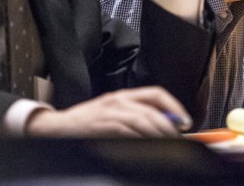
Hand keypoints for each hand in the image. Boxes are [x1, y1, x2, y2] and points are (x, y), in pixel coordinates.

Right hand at [25, 87, 191, 137]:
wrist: (58, 128)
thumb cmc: (85, 123)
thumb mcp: (112, 113)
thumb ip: (136, 116)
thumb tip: (164, 126)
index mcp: (123, 96)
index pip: (156, 94)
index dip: (175, 107)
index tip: (185, 122)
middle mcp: (118, 101)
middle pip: (153, 110)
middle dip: (169, 127)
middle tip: (179, 140)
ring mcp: (110, 114)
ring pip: (143, 121)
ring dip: (159, 135)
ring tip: (168, 146)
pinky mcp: (103, 127)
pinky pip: (128, 132)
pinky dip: (141, 140)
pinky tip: (147, 148)